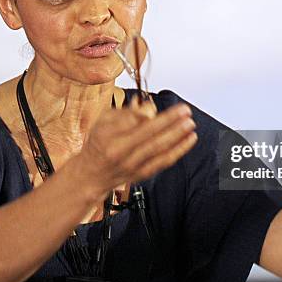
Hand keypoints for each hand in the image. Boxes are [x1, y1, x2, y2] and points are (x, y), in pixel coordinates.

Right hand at [69, 98, 196, 201]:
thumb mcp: (103, 121)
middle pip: (149, 136)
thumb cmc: (99, 143)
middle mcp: (121, 152)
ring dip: (177, 136)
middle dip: (170, 123)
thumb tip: (148, 109)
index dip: (149, 115)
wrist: (92, 174)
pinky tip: (189, 139)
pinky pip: (164, 161)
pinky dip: (179, 150)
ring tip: (189, 124)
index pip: (131, 124)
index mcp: (108, 136)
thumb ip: (125, 114)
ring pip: (158, 149)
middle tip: (185, 111)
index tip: (162, 106)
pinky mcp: (142, 173)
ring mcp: (133, 165)